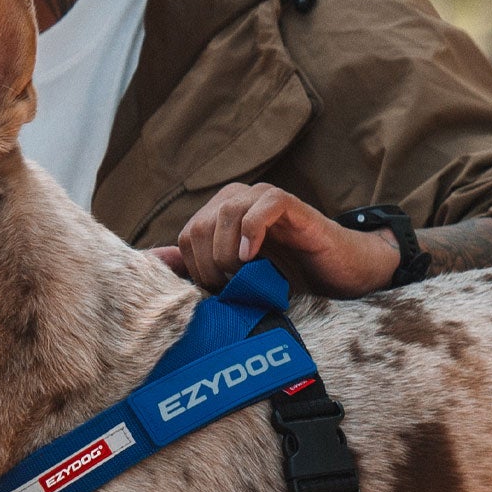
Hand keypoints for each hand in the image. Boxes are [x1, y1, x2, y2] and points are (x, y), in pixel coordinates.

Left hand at [153, 183, 401, 296]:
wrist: (340, 276)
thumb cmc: (290, 277)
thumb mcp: (238, 279)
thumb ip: (200, 269)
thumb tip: (151, 262)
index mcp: (220, 214)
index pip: (187, 236)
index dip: (197, 269)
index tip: (219, 293)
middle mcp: (238, 199)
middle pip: (200, 226)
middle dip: (211, 265)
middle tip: (235, 288)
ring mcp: (264, 199)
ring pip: (225, 214)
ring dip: (230, 254)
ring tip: (248, 276)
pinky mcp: (292, 205)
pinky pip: (264, 204)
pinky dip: (253, 231)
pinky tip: (255, 258)